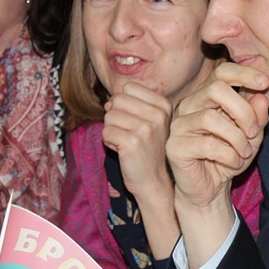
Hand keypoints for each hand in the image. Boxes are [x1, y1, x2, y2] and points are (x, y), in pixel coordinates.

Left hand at [102, 82, 173, 201]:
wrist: (155, 181)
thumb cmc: (148, 150)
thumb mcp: (148, 121)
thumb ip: (130, 104)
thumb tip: (108, 102)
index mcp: (164, 105)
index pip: (129, 87)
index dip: (125, 104)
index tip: (135, 121)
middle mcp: (158, 115)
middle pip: (117, 100)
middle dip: (116, 117)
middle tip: (130, 134)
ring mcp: (145, 129)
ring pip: (109, 116)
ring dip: (112, 131)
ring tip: (127, 143)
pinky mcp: (131, 143)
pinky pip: (105, 132)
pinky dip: (109, 143)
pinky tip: (123, 151)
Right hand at [167, 62, 268, 210]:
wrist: (210, 190)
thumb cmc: (229, 158)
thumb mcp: (251, 137)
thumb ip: (257, 117)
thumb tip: (260, 97)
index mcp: (206, 97)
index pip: (221, 72)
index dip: (244, 74)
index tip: (265, 83)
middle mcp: (189, 106)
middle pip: (215, 89)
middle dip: (242, 110)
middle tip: (254, 132)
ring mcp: (179, 125)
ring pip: (211, 118)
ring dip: (236, 138)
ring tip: (244, 152)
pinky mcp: (174, 146)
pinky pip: (206, 144)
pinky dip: (228, 155)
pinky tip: (233, 163)